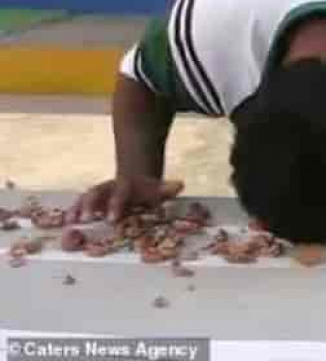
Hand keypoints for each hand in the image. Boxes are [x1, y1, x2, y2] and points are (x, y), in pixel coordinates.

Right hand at [66, 176, 183, 223]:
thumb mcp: (158, 189)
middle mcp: (109, 188)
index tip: (112, 219)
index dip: (115, 205)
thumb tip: (180, 185)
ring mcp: (98, 194)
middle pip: (96, 193)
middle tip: (87, 220)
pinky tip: (66, 224)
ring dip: (77, 209)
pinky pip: (79, 206)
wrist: (137, 181)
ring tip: (70, 222)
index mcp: (125, 186)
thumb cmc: (148, 191)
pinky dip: (73, 213)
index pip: (120, 194)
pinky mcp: (91, 202)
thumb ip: (166, 189)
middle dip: (90, 206)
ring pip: (85, 198)